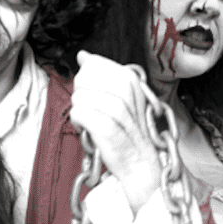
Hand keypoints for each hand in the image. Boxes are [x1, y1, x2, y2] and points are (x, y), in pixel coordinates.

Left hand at [70, 51, 161, 212]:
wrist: (143, 168)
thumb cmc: (130, 135)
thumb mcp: (121, 101)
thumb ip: (102, 76)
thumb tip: (83, 55)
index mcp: (132, 83)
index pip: (95, 64)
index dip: (86, 79)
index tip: (94, 94)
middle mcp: (128, 95)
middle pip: (85, 78)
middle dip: (81, 94)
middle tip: (92, 110)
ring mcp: (121, 113)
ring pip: (80, 97)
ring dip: (80, 111)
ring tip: (91, 122)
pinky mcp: (111, 132)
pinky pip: (80, 115)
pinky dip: (79, 122)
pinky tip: (88, 129)